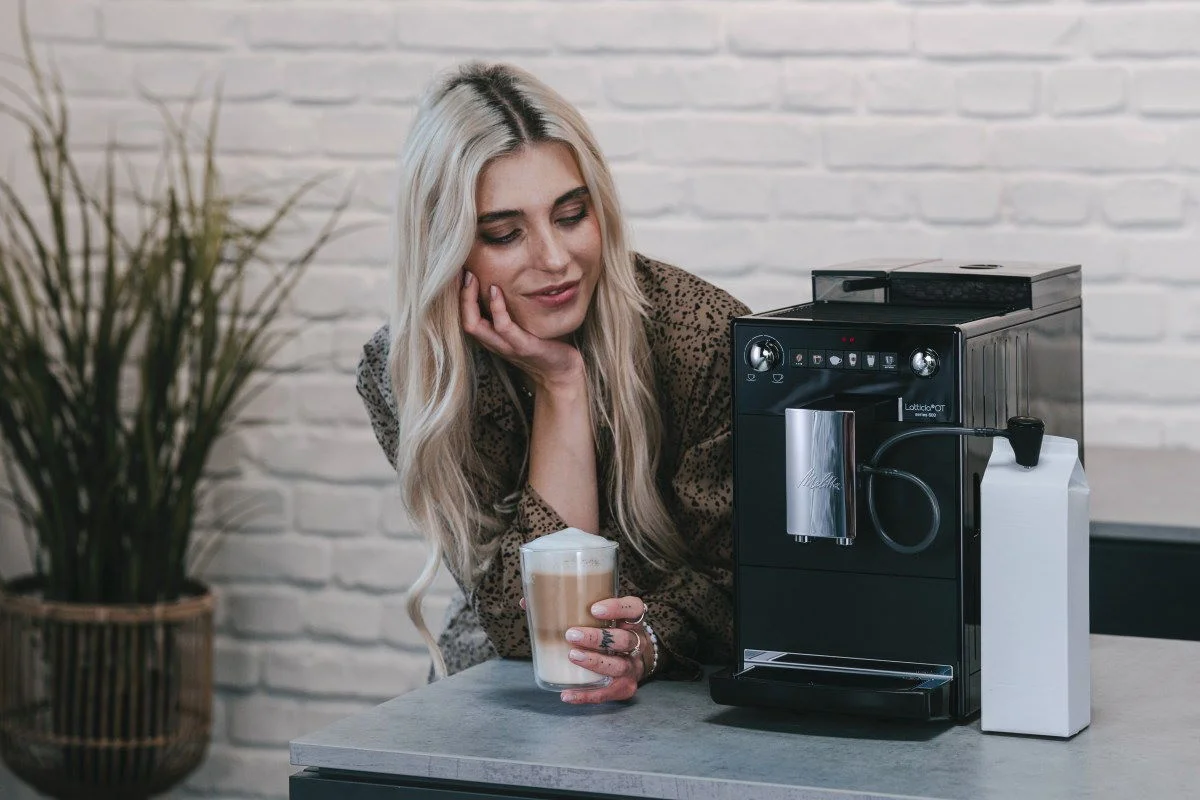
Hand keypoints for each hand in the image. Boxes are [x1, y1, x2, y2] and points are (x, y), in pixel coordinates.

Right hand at [460, 271, 583, 392]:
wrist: (562, 372)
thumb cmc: (545, 345)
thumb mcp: (524, 325)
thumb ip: (514, 310)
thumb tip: (509, 280)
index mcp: (492, 338)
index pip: (466, 317)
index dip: (460, 296)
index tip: (462, 272)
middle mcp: (494, 343)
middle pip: (465, 321)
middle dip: (460, 295)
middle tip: (464, 272)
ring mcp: (507, 346)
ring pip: (475, 326)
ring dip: (470, 300)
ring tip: (473, 278)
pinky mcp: (523, 347)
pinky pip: (503, 327)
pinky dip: (497, 308)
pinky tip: (497, 290)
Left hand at [560, 596, 651, 703]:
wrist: (632, 661)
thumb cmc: (608, 634)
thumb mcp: (603, 618)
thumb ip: (574, 608)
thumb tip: (529, 602)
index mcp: (632, 622)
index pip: (634, 609)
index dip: (617, 608)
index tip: (594, 609)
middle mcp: (638, 643)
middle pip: (624, 639)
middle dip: (598, 638)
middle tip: (572, 635)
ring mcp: (633, 667)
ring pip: (619, 666)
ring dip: (595, 662)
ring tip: (572, 656)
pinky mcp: (625, 687)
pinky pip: (607, 693)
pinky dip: (586, 695)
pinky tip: (567, 694)